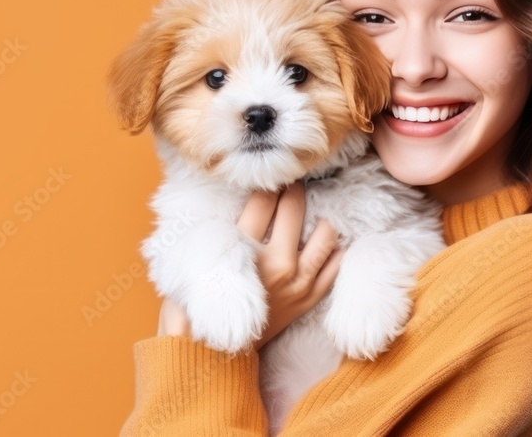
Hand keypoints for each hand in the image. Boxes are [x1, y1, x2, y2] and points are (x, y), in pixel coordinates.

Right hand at [157, 181, 345, 352]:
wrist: (212, 355)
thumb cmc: (198, 305)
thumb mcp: (195, 262)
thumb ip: (215, 231)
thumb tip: (229, 198)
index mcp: (243, 252)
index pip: (263, 202)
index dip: (267, 184)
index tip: (270, 177)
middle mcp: (275, 265)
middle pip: (294, 209)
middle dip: (293, 190)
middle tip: (291, 183)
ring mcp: (296, 284)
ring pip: (324, 236)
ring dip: (320, 218)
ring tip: (312, 211)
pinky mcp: (308, 300)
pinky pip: (334, 267)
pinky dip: (335, 250)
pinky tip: (328, 239)